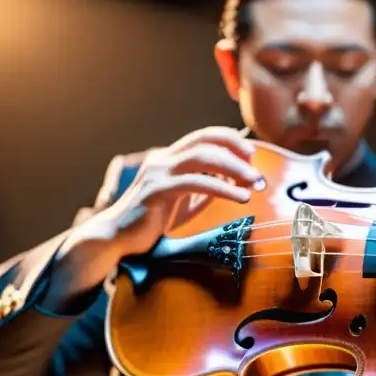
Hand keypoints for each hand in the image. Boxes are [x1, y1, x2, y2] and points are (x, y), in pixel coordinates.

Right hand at [45, 127, 259, 308]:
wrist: (118, 238)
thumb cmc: (151, 220)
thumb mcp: (184, 201)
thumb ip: (204, 188)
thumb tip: (231, 180)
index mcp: (169, 158)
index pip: (203, 137)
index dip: (229, 140)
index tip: (252, 154)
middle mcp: (162, 159)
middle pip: (205, 142)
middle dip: (236, 153)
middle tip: (257, 172)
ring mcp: (158, 173)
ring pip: (202, 157)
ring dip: (234, 169)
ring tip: (255, 184)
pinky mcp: (156, 191)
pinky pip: (195, 183)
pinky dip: (222, 189)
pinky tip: (239, 198)